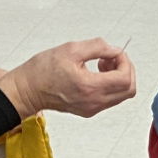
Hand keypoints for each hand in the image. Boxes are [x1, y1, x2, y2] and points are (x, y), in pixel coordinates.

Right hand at [0, 39, 137, 117]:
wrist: (28, 90)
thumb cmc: (42, 71)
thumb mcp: (71, 49)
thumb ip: (98, 47)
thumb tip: (115, 50)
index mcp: (90, 87)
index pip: (125, 78)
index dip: (125, 62)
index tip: (116, 53)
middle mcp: (94, 102)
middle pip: (128, 90)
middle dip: (126, 70)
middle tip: (112, 57)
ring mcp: (93, 108)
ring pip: (122, 95)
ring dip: (119, 77)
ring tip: (102, 64)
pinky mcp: (90, 110)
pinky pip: (111, 98)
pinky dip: (111, 84)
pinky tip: (96, 73)